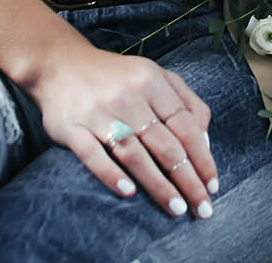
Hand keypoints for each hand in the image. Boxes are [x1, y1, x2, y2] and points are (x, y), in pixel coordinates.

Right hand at [29, 39, 218, 218]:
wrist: (58, 63)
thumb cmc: (115, 77)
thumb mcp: (154, 75)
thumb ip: (185, 102)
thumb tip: (205, 140)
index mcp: (151, 82)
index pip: (185, 126)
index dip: (202, 157)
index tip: (212, 185)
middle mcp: (127, 97)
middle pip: (164, 144)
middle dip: (187, 180)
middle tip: (202, 208)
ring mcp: (98, 112)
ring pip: (134, 153)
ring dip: (157, 184)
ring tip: (175, 208)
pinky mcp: (71, 127)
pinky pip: (93, 155)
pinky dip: (111, 174)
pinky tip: (128, 193)